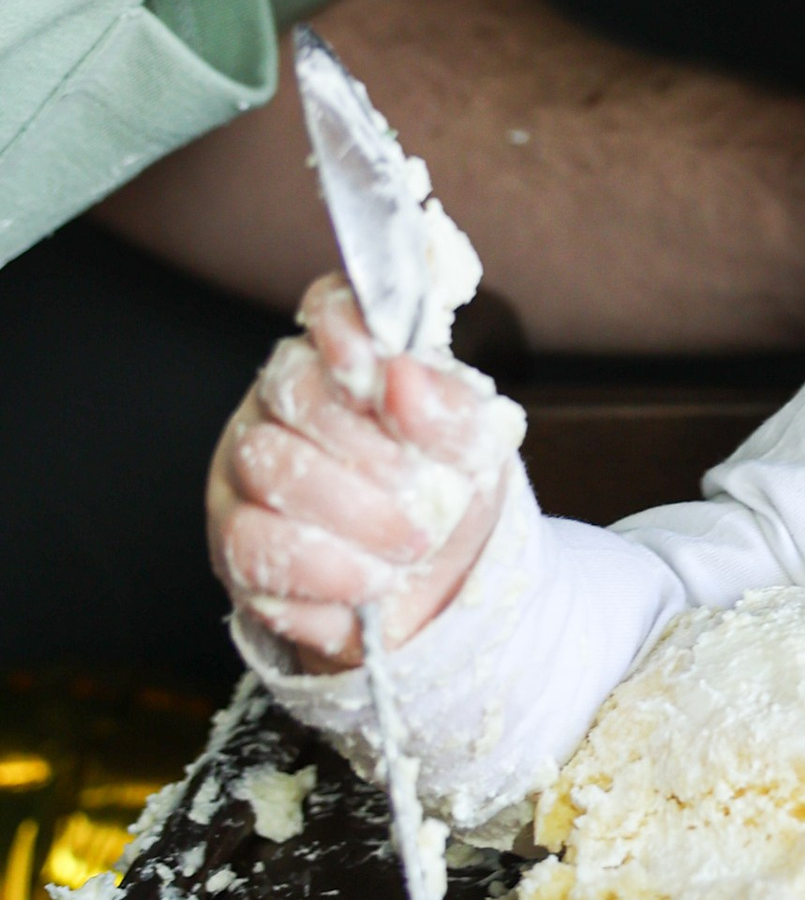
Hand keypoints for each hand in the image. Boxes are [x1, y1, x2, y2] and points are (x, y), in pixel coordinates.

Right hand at [208, 274, 523, 662]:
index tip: (375, 365)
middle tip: (424, 494)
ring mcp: (248, 470)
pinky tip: (368, 580)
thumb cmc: (447, 499)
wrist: (433, 592)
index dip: (344, 327)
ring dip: (352, 514)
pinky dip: (323, 567)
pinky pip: (252, 543)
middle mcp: (284, 402)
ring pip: (266, 466)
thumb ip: (450, 411)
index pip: (330, 308)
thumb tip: (403, 377)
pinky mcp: (233, 540)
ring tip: (410, 544)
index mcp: (350, 361)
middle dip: (369, 449)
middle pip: (292, 389)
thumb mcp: (476, 454)